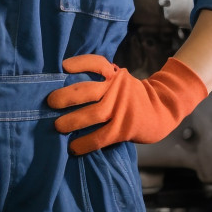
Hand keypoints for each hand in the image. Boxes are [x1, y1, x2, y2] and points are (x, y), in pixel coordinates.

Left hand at [46, 54, 207, 154]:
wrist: (161, 110)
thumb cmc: (130, 95)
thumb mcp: (119, 80)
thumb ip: (100, 79)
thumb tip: (65, 85)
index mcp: (114, 74)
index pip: (96, 63)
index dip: (79, 63)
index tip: (63, 66)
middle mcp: (117, 89)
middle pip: (88, 90)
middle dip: (66, 96)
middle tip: (50, 102)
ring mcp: (121, 109)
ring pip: (92, 114)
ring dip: (71, 121)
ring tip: (57, 126)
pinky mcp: (124, 128)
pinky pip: (101, 137)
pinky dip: (85, 143)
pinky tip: (73, 148)